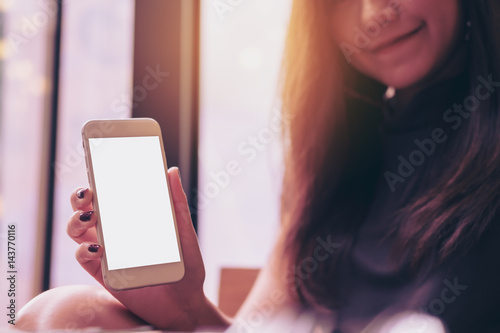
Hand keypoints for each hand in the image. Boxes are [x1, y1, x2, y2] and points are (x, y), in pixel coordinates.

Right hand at [67, 167, 226, 329]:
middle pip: (87, 209)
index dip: (100, 180)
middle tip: (88, 192)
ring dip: (76, 219)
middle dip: (80, 197)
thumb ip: (176, 203)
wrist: (185, 304)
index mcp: (133, 220)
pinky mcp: (103, 274)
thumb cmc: (187, 266)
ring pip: (77, 230)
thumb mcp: (185, 232)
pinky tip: (97, 245)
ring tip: (90, 215)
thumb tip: (172, 171)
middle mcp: (116, 233)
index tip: (97, 164)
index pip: (112, 196)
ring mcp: (107, 252)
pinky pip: (83, 258)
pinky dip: (83, 249)